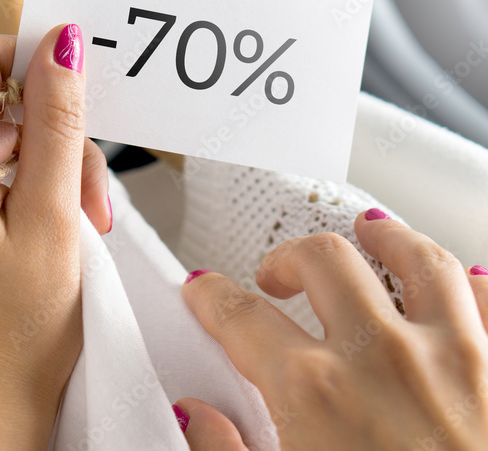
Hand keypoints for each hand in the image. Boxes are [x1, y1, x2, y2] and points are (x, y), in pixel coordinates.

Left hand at [0, 25, 110, 449]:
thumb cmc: (4, 348)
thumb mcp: (51, 224)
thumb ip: (56, 124)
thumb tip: (59, 50)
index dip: (32, 62)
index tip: (69, 91)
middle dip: (40, 139)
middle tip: (81, 198)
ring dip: (17, 171)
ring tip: (49, 229)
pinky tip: (10, 235)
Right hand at [176, 211, 487, 450]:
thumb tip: (195, 416)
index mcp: (313, 392)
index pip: (239, 315)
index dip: (212, 297)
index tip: (206, 294)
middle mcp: (383, 358)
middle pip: (323, 260)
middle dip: (289, 257)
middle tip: (275, 273)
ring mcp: (457, 360)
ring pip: (417, 258)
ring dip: (382, 240)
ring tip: (365, 239)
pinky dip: (474, 285)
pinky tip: (458, 284)